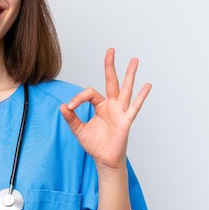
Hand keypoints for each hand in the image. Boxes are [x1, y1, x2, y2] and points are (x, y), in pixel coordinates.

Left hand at [59, 48, 150, 170]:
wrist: (104, 159)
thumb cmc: (94, 144)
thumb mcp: (78, 130)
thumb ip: (71, 118)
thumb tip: (62, 106)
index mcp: (100, 105)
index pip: (90, 93)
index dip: (78, 98)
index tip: (69, 107)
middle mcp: (112, 105)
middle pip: (111, 81)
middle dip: (110, 66)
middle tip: (111, 50)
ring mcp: (120, 111)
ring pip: (126, 89)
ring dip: (129, 75)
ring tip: (134, 60)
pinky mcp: (126, 121)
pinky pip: (135, 107)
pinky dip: (141, 96)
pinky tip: (147, 85)